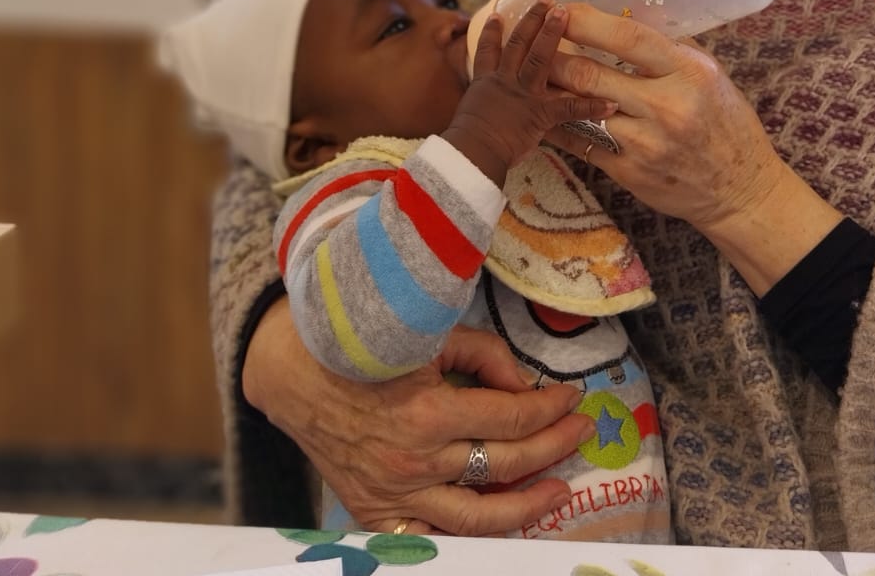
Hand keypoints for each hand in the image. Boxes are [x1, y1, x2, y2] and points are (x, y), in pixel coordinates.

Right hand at [243, 298, 595, 535]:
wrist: (294, 372)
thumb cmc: (364, 347)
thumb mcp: (429, 335)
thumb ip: (485, 357)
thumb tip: (525, 387)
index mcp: (429, 412)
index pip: (512, 418)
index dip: (551, 409)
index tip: (571, 399)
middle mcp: (416, 462)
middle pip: (507, 463)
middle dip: (554, 445)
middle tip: (580, 431)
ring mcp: (396, 494)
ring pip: (478, 516)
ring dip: (527, 505)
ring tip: (558, 491)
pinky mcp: (376, 511)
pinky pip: (429, 539)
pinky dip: (465, 536)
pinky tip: (496, 525)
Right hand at [443, 0, 616, 184]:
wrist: (470, 153)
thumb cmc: (465, 144)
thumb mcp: (468, 117)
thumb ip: (481, 108)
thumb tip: (480, 112)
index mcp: (486, 83)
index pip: (489, 51)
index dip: (493, 32)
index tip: (500, 14)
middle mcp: (505, 81)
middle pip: (518, 44)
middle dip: (532, 20)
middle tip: (546, 0)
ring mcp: (524, 94)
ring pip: (540, 58)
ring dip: (552, 34)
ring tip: (565, 14)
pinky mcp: (539, 113)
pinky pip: (570, 108)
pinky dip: (591, 107)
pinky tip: (610, 104)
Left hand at [544, 4, 841, 291]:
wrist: (740, 189)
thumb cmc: (726, 123)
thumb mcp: (710, 75)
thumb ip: (670, 50)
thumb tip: (625, 18)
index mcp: (689, 72)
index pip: (627, 37)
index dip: (586, 21)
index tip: (562, 10)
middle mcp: (666, 106)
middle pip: (590, 74)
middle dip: (553, 55)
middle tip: (535, 41)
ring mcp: (644, 143)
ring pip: (578, 109)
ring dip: (550, 89)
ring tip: (531, 73)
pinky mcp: (628, 172)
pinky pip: (580, 143)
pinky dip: (558, 124)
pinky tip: (543, 112)